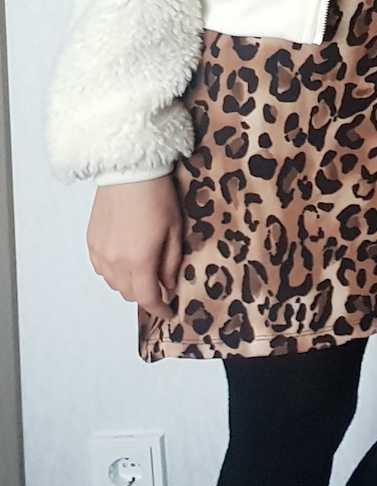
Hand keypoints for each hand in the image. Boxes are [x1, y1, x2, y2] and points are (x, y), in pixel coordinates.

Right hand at [86, 176, 183, 316]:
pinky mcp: (91, 242)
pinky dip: (115, 272)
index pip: (147, 297)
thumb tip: (169, 285)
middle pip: (129, 293)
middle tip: (162, 287)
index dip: (160, 309)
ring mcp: (99, 252)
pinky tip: (126, 260)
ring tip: (145, 272)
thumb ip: (171, 262)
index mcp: (139, 260)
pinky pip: (101, 269)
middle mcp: (115, 262)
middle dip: (146, 294)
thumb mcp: (175, 231)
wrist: (129, 173)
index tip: (170, 312)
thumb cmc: (158, 197)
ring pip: (114, 283)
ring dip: (130, 284)